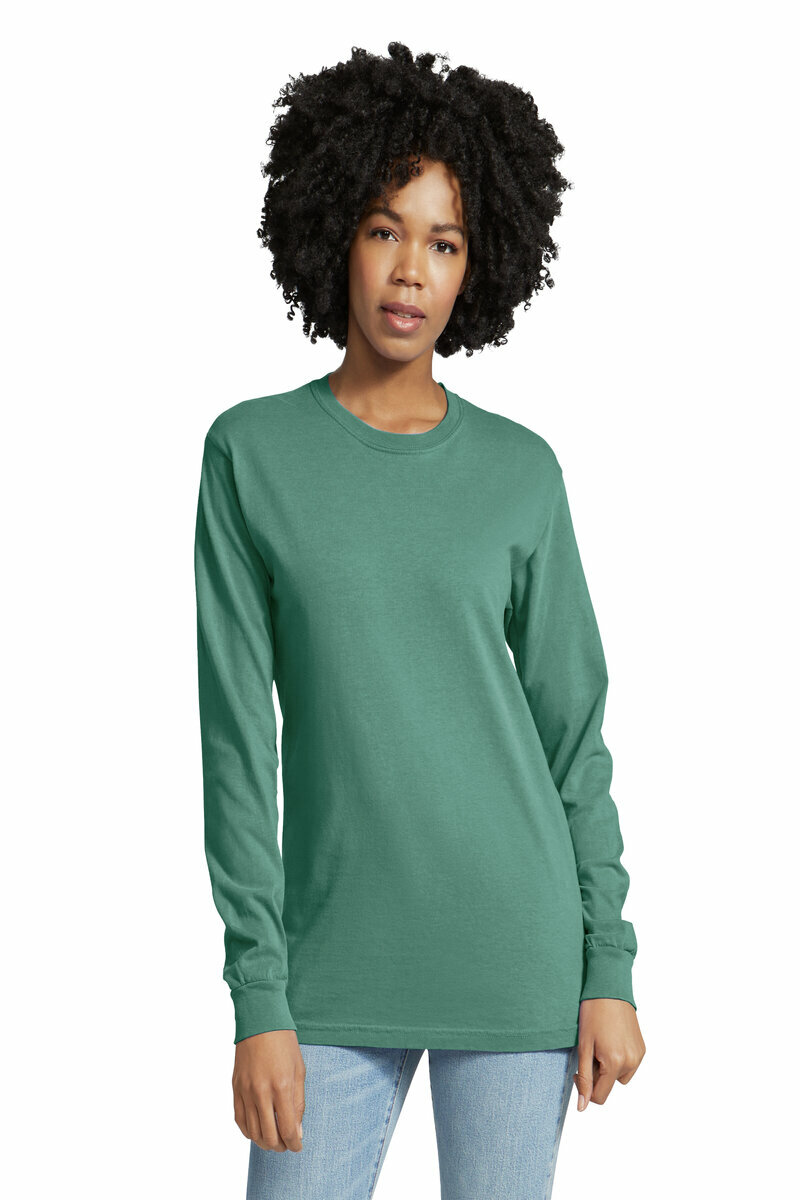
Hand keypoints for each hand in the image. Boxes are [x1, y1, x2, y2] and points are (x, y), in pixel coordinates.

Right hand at [232, 1029, 305, 1151]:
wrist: (260, 1021)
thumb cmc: (284, 1043)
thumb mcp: (299, 1070)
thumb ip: (298, 1103)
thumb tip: (296, 1132)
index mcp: (281, 1087)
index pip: (287, 1129)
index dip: (294, 1144)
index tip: (298, 1146)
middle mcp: (261, 1092)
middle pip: (269, 1136)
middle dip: (280, 1146)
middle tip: (287, 1143)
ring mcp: (245, 1091)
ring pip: (253, 1132)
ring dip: (264, 1142)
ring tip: (274, 1139)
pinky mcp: (235, 1088)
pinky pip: (239, 1120)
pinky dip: (249, 1131)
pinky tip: (257, 1130)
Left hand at [573, 998, 645, 1110]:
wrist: (610, 988)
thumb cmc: (593, 1013)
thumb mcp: (583, 1046)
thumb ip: (584, 1078)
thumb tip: (582, 1107)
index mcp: (616, 1063)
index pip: (600, 1096)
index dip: (585, 1089)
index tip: (579, 1071)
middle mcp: (631, 1062)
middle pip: (610, 1085)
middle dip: (597, 1074)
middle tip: (590, 1050)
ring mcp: (639, 1055)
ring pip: (619, 1076)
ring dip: (609, 1068)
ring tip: (601, 1044)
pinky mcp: (642, 1048)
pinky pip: (629, 1064)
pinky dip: (619, 1059)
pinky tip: (611, 1040)